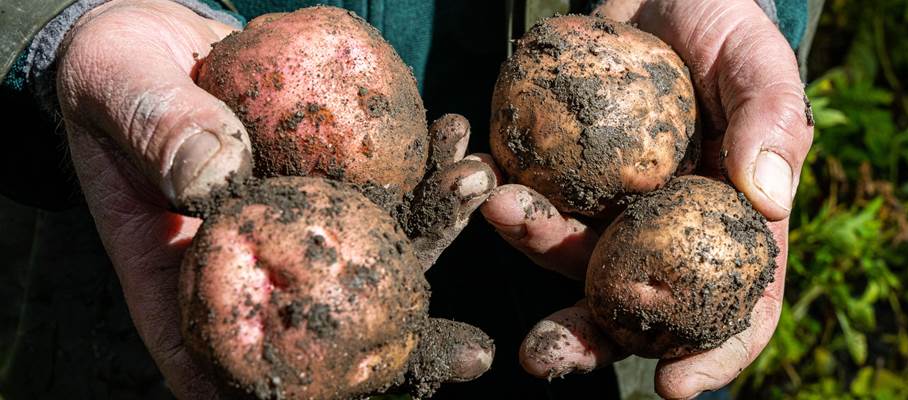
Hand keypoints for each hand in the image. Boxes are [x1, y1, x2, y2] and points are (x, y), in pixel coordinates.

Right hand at [56, 1, 492, 397]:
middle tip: (471, 352)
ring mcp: (294, 224)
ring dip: (434, 228)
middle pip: (328, 324)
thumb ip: (160, 132)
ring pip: (370, 251)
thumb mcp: (117, 91)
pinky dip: (420, 164)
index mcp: (181, 274)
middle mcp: (250, 262)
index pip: (229, 362)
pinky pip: (379, 181)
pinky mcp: (323, 177)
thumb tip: (217, 177)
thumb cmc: (112, 73)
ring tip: (475, 184)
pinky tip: (455, 137)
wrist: (149, 32)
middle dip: (405, 342)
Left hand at [480, 0, 812, 397]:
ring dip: (533, 249)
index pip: (739, 308)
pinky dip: (508, 200)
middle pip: (638, 307)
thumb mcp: (759, 60)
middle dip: (589, 338)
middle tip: (542, 352)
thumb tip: (768, 202)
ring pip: (573, 257)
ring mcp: (614, 205)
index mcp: (731, 224)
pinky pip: (534, 200)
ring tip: (502, 208)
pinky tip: (487, 180)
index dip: (713, 356)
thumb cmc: (726, 21)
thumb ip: (772, 122)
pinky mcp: (567, 173)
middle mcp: (670, 229)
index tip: (674, 388)